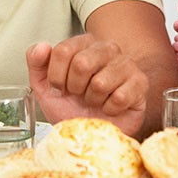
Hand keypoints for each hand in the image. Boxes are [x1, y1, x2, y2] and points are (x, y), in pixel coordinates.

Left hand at [26, 37, 147, 136]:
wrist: (92, 133)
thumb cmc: (72, 107)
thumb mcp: (45, 87)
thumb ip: (36, 63)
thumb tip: (42, 46)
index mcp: (83, 43)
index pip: (63, 51)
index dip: (57, 76)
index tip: (60, 87)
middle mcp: (107, 48)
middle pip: (81, 63)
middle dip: (75, 88)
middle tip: (79, 95)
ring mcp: (126, 64)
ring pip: (100, 83)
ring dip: (93, 100)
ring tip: (96, 101)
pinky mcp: (140, 83)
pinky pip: (119, 98)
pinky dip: (110, 109)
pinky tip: (110, 107)